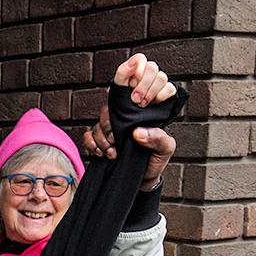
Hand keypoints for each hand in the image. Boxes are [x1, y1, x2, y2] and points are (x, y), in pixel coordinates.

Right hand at [83, 53, 178, 189]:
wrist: (142, 179)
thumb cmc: (156, 158)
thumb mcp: (165, 148)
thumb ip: (158, 138)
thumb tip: (137, 131)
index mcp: (149, 105)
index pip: (145, 76)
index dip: (143, 83)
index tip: (140, 101)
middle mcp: (130, 108)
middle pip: (116, 95)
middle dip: (114, 116)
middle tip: (119, 136)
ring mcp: (114, 120)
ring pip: (102, 114)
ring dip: (105, 135)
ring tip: (114, 151)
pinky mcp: (101, 135)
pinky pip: (89, 133)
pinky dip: (94, 144)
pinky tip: (104, 154)